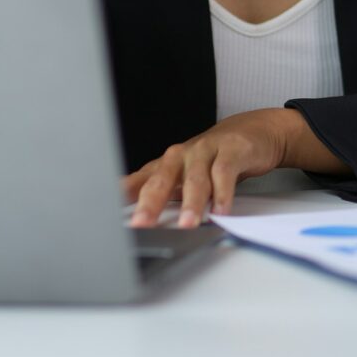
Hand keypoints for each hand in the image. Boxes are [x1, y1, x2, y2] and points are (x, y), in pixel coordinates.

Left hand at [124, 108, 350, 227]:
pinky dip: (222, 193)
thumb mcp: (183, 177)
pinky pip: (225, 173)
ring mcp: (206, 151)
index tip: (106, 215)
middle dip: (151, 203)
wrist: (251, 132)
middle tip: (143, 225)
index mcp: (166, 164)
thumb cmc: (211, 159)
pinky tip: (221, 211)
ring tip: (188, 225)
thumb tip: (132, 218)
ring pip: (195, 178)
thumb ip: (160, 194)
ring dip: (192, 202)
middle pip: (162, 178)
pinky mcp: (231, 151)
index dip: (123, 197)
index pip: (139, 181)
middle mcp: (181, 155)